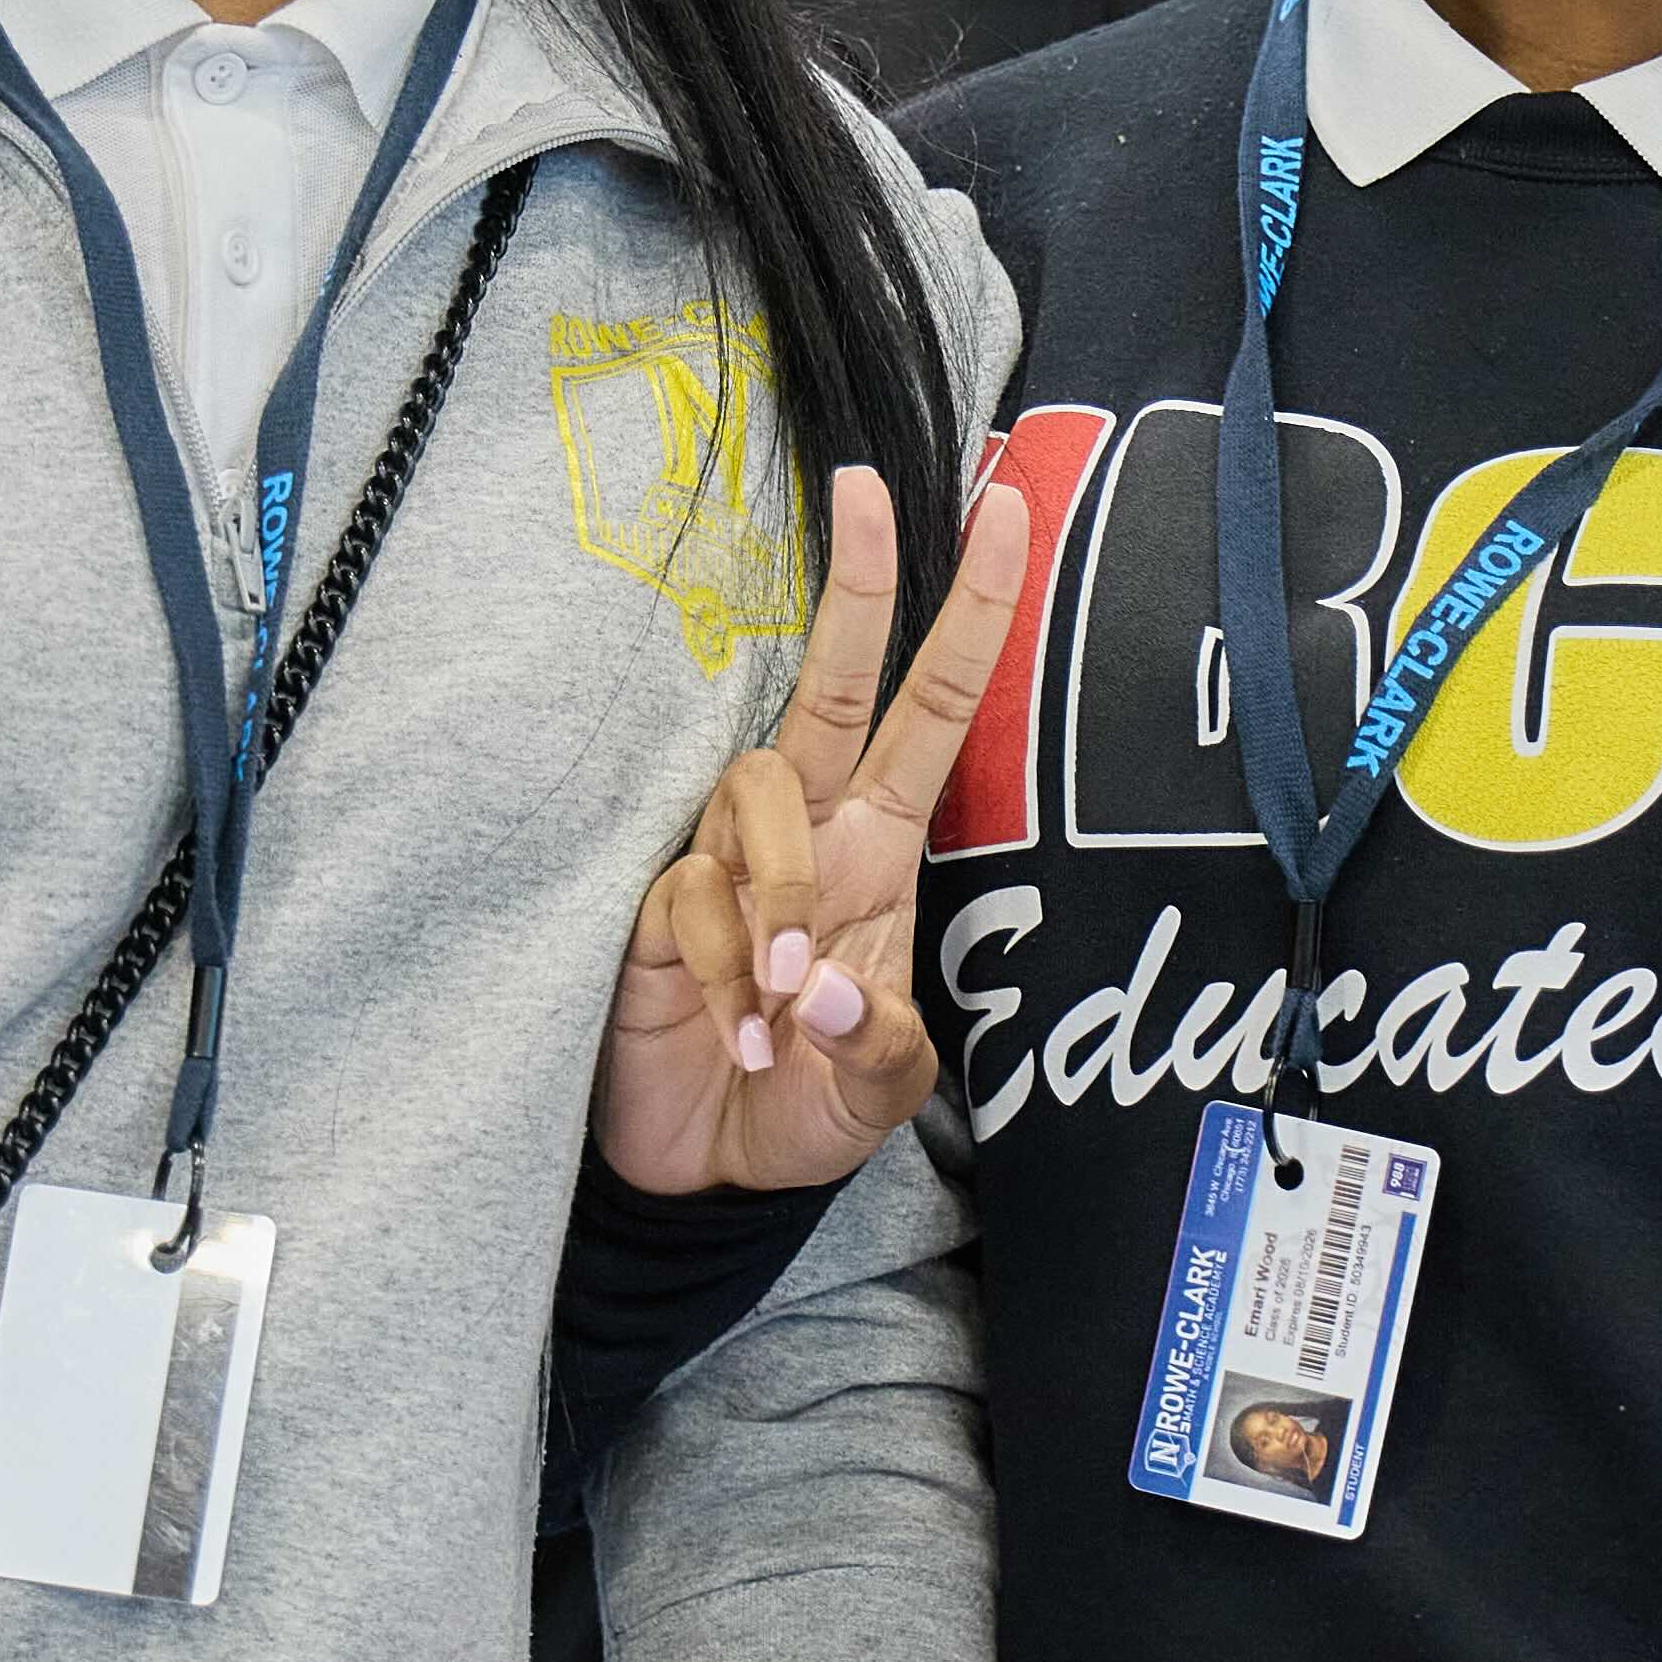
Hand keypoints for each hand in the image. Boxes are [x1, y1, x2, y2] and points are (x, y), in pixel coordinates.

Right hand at [599, 467, 1035, 1195]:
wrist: (707, 1171)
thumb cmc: (808, 1103)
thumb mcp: (881, 1093)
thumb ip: (881, 1047)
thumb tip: (832, 989)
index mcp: (882, 848)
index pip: (934, 709)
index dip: (973, 615)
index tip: (1003, 511)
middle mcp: (809, 833)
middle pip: (835, 686)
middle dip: (857, 587)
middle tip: (863, 490)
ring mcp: (726, 862)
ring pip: (760, 797)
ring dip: (784, 895)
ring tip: (787, 1005)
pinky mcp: (658, 908)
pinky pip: (695, 901)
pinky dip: (732, 980)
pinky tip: (745, 1043)